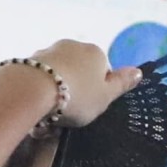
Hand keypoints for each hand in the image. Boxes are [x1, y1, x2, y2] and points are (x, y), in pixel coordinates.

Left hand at [28, 40, 142, 125]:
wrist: (32, 90)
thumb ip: (122, 84)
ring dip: (53, 96)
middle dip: (73, 92)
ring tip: (47, 120)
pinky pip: (37, 80)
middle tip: (68, 117)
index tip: (88, 108)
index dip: (96, 92)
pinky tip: (34, 110)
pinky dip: (37, 93)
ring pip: (56, 78)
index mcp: (95, 53)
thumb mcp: (105, 96)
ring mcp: (48, 51)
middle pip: (77, 73)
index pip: (102, 72)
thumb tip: (138, 71)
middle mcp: (72, 46)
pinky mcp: (27, 60)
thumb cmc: (76, 96)